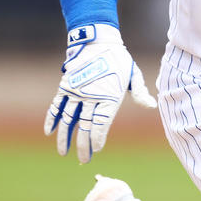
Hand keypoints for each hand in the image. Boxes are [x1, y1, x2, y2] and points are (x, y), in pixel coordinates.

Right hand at [44, 24, 156, 162]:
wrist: (97, 40)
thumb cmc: (119, 59)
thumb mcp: (133, 74)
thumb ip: (140, 92)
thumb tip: (151, 106)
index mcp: (109, 96)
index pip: (101, 123)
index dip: (97, 137)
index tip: (97, 149)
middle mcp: (91, 96)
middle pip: (84, 125)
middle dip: (83, 144)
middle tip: (84, 159)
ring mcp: (76, 92)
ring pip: (68, 119)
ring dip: (64, 137)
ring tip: (63, 152)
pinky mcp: (65, 87)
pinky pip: (56, 106)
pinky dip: (51, 119)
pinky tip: (48, 132)